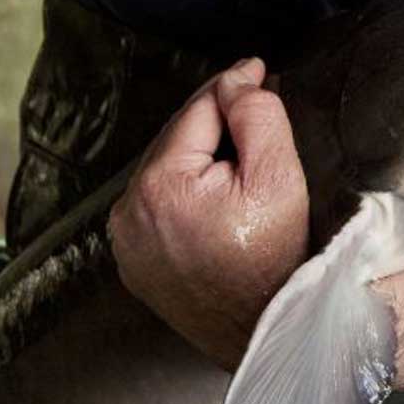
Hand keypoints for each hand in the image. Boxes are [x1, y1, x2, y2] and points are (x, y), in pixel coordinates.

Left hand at [108, 58, 309, 369]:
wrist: (263, 333)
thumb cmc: (276, 260)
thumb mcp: (279, 178)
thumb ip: (256, 117)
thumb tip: (236, 79)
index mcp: (159, 185)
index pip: (196, 111)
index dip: (232, 88)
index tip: (258, 71)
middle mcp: (128, 211)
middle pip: (176, 140)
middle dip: (214, 126)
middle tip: (256, 114)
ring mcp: (124, 240)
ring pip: (164, 171)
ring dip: (196, 158)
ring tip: (238, 162)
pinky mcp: (131, 260)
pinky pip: (156, 207)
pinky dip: (181, 193)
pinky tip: (214, 200)